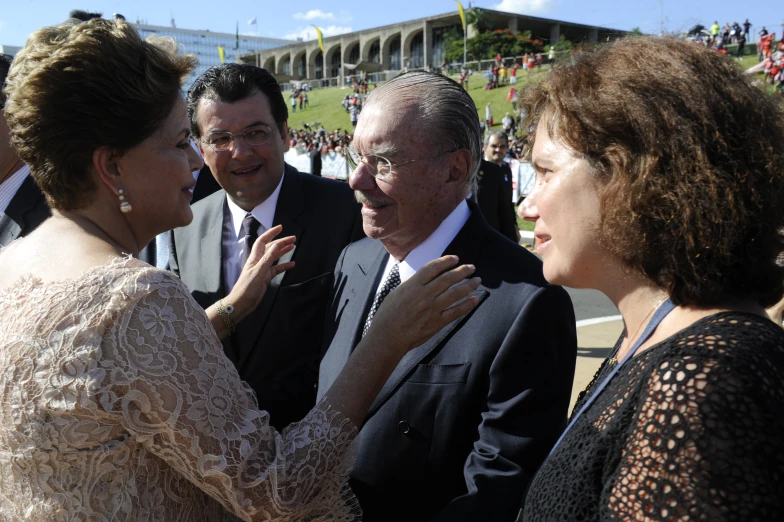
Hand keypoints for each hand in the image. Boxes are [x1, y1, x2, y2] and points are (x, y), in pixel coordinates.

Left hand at [227, 225, 295, 321]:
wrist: (241, 303)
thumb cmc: (247, 288)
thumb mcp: (258, 272)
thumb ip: (268, 258)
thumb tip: (276, 245)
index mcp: (255, 258)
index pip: (263, 241)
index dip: (271, 233)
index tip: (281, 227)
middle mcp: (259, 262)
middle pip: (271, 248)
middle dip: (281, 241)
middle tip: (293, 238)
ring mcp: (262, 270)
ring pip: (274, 257)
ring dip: (283, 251)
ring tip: (293, 246)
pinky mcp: (266, 278)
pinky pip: (276, 269)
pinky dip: (284, 266)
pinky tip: (291, 264)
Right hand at [365, 256, 480, 355]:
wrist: (388, 337)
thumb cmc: (388, 315)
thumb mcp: (397, 292)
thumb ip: (412, 284)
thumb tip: (425, 277)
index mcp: (413, 285)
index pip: (433, 268)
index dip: (446, 261)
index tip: (456, 258)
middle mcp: (424, 295)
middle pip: (448, 278)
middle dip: (462, 271)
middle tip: (472, 267)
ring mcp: (432, 309)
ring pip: (455, 293)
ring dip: (468, 285)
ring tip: (477, 280)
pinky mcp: (437, 322)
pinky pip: (456, 311)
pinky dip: (467, 305)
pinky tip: (475, 299)